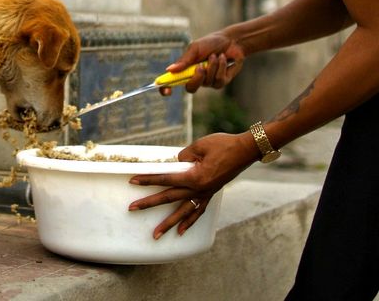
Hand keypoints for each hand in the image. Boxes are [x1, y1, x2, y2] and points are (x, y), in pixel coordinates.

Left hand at [127, 132, 257, 238]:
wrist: (245, 151)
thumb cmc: (223, 144)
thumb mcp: (199, 145)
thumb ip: (183, 156)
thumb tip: (175, 163)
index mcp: (194, 176)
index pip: (165, 178)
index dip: (148, 179)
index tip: (133, 181)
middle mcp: (198, 189)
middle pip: (169, 198)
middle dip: (149, 203)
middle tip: (132, 208)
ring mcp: (205, 194)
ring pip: (183, 212)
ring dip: (168, 223)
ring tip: (155, 235)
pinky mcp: (211, 194)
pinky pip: (198, 212)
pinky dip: (189, 222)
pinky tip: (181, 232)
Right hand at [160, 33, 245, 94]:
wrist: (231, 41)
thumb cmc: (211, 43)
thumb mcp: (195, 48)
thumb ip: (184, 60)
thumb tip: (169, 70)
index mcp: (186, 69)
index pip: (173, 82)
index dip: (167, 88)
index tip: (167, 91)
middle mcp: (196, 77)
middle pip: (191, 88)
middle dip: (196, 78)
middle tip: (200, 66)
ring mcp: (209, 81)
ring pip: (207, 82)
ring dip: (212, 67)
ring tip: (215, 55)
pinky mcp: (222, 81)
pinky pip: (219, 80)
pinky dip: (221, 67)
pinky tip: (223, 58)